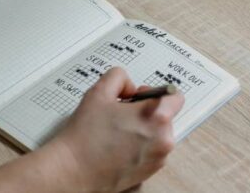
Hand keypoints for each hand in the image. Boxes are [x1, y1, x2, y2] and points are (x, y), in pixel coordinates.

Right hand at [49, 67, 184, 191]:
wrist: (74, 169)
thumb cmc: (86, 135)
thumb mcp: (98, 92)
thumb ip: (118, 77)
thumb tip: (129, 86)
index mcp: (156, 118)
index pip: (174, 97)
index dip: (154, 92)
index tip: (138, 97)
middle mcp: (163, 140)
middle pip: (164, 116)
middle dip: (144, 112)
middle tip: (119, 115)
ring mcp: (158, 159)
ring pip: (156, 134)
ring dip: (141, 130)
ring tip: (115, 133)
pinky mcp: (150, 172)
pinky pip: (150, 151)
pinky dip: (138, 146)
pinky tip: (116, 146)